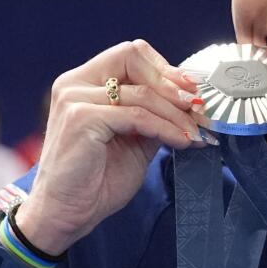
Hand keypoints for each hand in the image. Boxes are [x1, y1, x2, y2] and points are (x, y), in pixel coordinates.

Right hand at [16, 39, 210, 254]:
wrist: (67, 213)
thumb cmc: (98, 178)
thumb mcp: (135, 137)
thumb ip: (154, 113)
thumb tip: (192, 101)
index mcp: (85, 81)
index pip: (131, 54)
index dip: (166, 68)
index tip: (194, 89)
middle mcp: (75, 83)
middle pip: (134, 58)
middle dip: (173, 84)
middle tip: (199, 107)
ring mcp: (74, 99)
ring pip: (142, 92)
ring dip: (177, 114)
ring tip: (196, 133)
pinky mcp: (81, 119)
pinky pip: (137, 116)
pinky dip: (165, 128)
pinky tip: (182, 141)